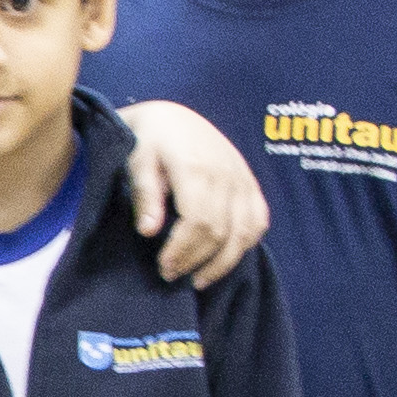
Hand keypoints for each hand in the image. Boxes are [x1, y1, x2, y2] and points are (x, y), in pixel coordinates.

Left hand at [122, 102, 270, 284]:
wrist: (173, 116)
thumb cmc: (149, 140)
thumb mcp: (137, 160)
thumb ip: (145, 195)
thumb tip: (148, 232)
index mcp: (196, 167)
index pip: (198, 221)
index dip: (183, 251)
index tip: (164, 268)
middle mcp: (226, 174)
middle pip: (220, 231)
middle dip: (196, 260)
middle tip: (171, 275)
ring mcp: (242, 178)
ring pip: (244, 231)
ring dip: (223, 262)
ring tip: (198, 279)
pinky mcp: (249, 182)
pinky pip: (259, 220)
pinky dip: (246, 243)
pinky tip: (225, 258)